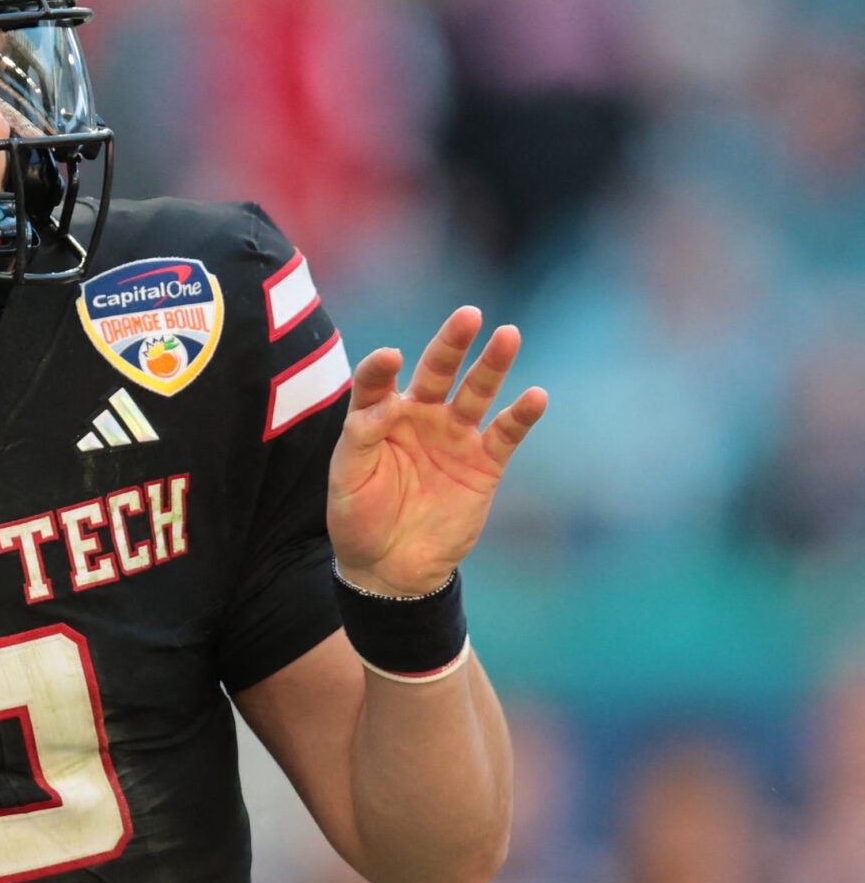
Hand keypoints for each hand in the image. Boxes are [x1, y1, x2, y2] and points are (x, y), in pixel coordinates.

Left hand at [327, 306, 546, 596]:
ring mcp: (454, 438)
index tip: (391, 358)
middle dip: (452, 344)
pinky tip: (535, 396)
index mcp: (378, 417)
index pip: (378, 380)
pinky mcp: (483, 464)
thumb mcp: (348, 480)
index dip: (382, 367)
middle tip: (468, 315)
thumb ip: (360, 438)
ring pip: (476, 393)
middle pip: (437, 372)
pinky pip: (505, 434)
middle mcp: (419, 418)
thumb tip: (383, 403)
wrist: (390, 567)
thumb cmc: (359, 519)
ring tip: (508, 336)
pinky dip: (521, 415)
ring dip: (492, 365)